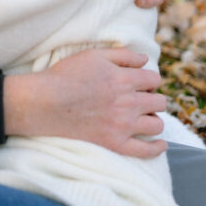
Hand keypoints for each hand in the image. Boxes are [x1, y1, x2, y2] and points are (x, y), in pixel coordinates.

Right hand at [3, 48, 167, 158]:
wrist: (45, 102)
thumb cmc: (66, 75)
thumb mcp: (94, 55)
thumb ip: (123, 54)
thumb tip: (145, 59)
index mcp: (124, 79)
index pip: (153, 79)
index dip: (149, 79)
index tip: (140, 82)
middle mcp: (129, 102)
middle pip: (159, 101)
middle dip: (153, 97)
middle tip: (140, 98)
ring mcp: (123, 125)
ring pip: (157, 124)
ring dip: (154, 118)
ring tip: (143, 116)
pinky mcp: (115, 144)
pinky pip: (146, 151)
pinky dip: (157, 148)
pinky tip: (160, 144)